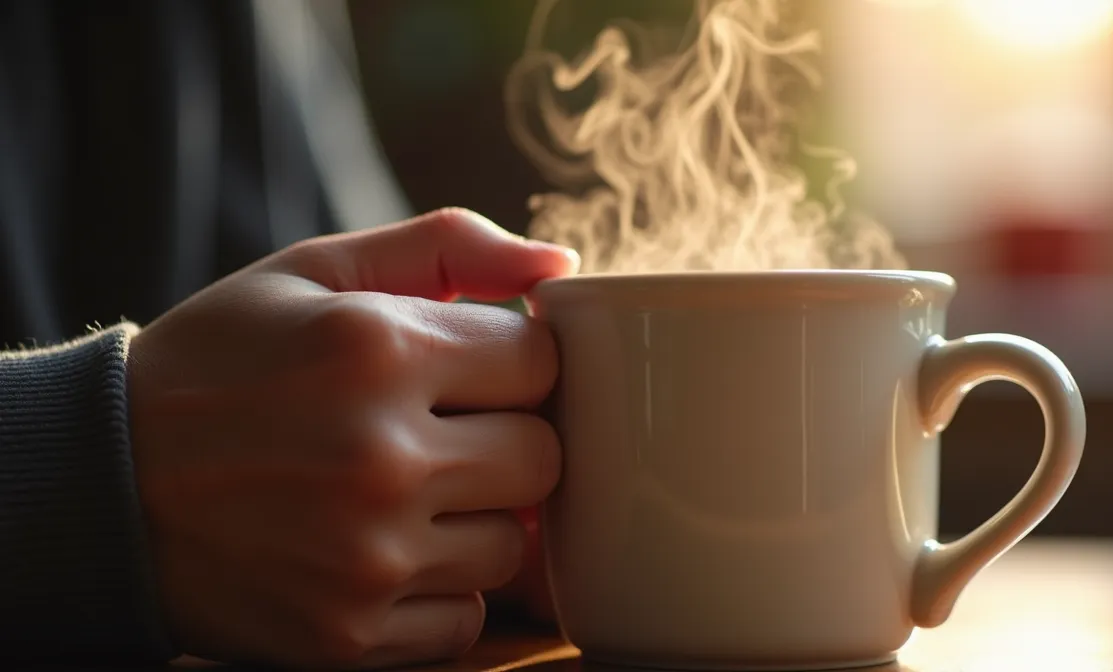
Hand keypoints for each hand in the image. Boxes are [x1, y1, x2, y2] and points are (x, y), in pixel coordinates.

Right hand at [127, 209, 577, 668]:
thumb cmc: (219, 365)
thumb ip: (443, 247)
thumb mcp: (312, 271)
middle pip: (543, 457)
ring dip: (475, 520)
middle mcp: (381, 458)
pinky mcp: (347, 637)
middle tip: (445, 432)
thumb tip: (560, 262)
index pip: (542, 360)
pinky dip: (438, 591)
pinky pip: (464, 618)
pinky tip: (380, 552)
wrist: (101, 489)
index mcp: (379, 350)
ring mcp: (366, 558)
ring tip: (403, 493)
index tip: (470, 370)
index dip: (512, 362)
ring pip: (511, 545)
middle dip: (507, 438)